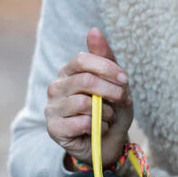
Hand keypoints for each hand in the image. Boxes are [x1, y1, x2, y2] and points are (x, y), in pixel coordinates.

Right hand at [45, 28, 133, 168]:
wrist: (109, 146)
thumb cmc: (111, 114)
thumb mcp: (116, 85)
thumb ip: (106, 59)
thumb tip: (94, 30)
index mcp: (69, 73)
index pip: (83, 60)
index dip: (107, 68)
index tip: (125, 80)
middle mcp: (57, 87)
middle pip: (86, 81)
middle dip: (112, 92)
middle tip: (123, 101)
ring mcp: (52, 108)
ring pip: (84, 104)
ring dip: (106, 113)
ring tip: (108, 119)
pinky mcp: (54, 128)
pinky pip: (81, 122)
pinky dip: (98, 128)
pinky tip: (98, 130)